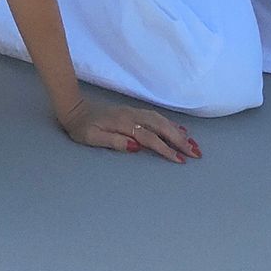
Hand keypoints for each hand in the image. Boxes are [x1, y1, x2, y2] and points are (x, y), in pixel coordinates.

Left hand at [58, 94, 199, 161]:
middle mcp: (132, 115)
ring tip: (193, 144)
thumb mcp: (92, 139)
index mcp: (123, 123)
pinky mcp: (134, 112)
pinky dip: (170, 123)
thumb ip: (114, 142)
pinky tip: (179, 129)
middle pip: (160, 127)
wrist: (75, 109)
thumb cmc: (82, 129)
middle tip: (195, 153)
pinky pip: (156, 117)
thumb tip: (136, 147)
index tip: (180, 160)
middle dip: (179, 140)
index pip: (149, 138)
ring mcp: (134, 112)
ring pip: (161, 120)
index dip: (165, 149)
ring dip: (178, 132)